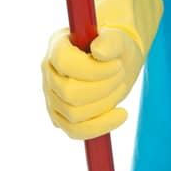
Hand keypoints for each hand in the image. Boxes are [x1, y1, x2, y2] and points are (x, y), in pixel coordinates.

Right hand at [42, 24, 143, 140]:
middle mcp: (49, 72)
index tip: (117, 65)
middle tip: (120, 75)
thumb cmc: (115, 47)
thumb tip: (99, 51)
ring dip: (105, 104)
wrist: (116, 61)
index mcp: (58, 46)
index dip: (93, 69)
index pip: (64, 62)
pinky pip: (75, 131)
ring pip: (74, 114)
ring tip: (120, 87)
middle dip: (103, 87)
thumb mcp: (119, 38)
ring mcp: (52, 96)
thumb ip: (111, 41)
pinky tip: (121, 114)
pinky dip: (101, 126)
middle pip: (69, 92)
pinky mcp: (60, 117)